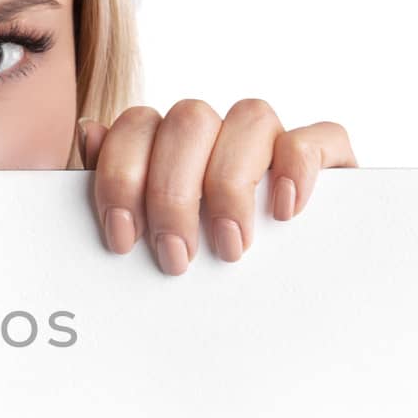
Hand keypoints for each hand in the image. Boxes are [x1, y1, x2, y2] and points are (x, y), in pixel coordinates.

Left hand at [77, 100, 357, 276]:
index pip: (137, 125)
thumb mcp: (147, 234)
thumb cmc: (193, 263)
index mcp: (169, 143)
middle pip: (190, 119)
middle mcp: (219, 132)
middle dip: (173, 193)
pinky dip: (296, 168)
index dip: (121, 177)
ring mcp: (272, 141)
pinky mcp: (326, 157)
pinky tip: (282, 211)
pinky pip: (316, 135)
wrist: (280, 302)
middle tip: (176, 256)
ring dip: (230, 184)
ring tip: (229, 246)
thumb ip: (116, 188)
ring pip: (251, 116)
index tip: (124, 239)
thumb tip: (91, 133)